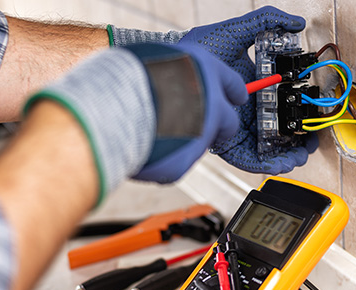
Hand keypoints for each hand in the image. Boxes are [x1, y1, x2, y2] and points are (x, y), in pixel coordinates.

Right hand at [126, 43, 248, 181]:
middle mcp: (212, 106)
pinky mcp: (182, 163)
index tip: (237, 97)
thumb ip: (173, 73)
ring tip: (149, 131)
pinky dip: (160, 158)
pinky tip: (140, 146)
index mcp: (206, 72)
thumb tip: (170, 84)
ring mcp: (200, 137)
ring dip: (181, 141)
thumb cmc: (129, 74)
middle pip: (229, 123)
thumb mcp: (158, 59)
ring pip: (197, 144)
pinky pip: (174, 163)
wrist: (117, 104)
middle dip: (219, 126)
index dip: (233, 92)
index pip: (232, 84)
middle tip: (200, 126)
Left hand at [179, 6, 318, 173]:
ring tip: (300, 156)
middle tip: (311, 141)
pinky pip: (248, 159)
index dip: (296, 112)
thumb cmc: (197, 52)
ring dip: (286, 155)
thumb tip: (297, 23)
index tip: (312, 114)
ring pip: (265, 148)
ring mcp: (235, 128)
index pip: (279, 105)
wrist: (173, 71)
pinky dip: (266, 163)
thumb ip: (266, 22)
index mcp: (250, 89)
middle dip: (296, 139)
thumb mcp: (235, 32)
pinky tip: (281, 162)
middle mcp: (244, 111)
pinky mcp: (224, 144)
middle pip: (276, 130)